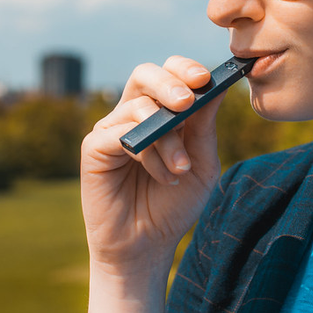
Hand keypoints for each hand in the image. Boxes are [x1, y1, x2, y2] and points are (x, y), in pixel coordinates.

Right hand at [80, 55, 223, 277]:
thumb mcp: (202, 162)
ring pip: (139, 108)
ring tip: (180, 168)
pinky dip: (148, 154)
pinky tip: (163, 176)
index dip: (184, 68)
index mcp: (161, 111)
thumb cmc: (175, 203)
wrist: (148, 244)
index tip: (205, 79)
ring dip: (168, 139)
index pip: (169, 72)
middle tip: (187, 102)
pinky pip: (120, 134)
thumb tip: (219, 85)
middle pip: (145, 74)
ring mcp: (111, 129)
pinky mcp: (94, 148)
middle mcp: (133, 114)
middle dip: (169, 83)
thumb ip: (205, 125)